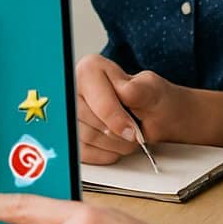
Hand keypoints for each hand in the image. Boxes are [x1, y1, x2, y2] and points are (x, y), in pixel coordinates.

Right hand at [73, 53, 187, 163]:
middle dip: (117, 134)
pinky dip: (104, 154)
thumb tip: (125, 92)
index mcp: (90, 69)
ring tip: (126, 137)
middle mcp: (74, 87)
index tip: (132, 130)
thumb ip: (139, 91)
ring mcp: (70, 111)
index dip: (117, 120)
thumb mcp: (152, 90)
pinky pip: (82, 151)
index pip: (98, 102)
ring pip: (85, 137)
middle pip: (90, 121)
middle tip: (133, 133)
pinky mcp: (71, 134)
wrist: (151, 114)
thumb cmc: (148, 99)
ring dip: (113, 145)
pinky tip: (114, 145)